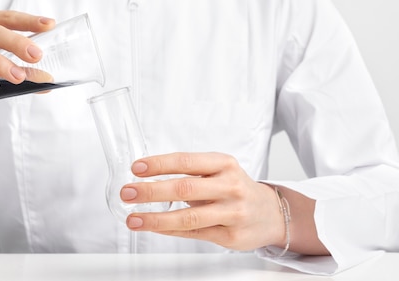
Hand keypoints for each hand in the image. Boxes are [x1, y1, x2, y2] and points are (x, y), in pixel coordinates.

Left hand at [119, 152, 285, 250]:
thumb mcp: (219, 170)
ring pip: (188, 217)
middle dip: (151, 191)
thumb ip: (189, 172)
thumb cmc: (235, 188)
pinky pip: (193, 233)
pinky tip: (152, 226)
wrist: (270, 213)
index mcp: (224, 164)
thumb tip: (147, 176)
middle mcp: (230, 186)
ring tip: (133, 218)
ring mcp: (232, 213)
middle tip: (127, 192)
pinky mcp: (230, 236)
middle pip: (184, 188)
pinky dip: (168, 230)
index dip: (159, 164)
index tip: (136, 167)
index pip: (186, 161)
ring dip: (155, 218)